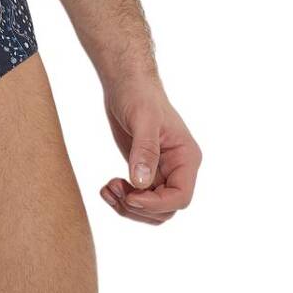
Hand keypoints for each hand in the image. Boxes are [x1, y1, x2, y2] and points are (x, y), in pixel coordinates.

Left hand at [99, 76, 201, 223]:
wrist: (126, 83)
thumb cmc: (139, 95)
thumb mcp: (143, 119)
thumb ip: (145, 151)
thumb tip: (141, 184)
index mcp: (186, 157)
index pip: (180, 197)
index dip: (156, 204)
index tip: (130, 197)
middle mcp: (178, 169)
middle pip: (165, 209)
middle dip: (139, 206)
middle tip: (115, 188)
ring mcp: (162, 172)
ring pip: (151, 209)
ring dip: (128, 206)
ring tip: (108, 189)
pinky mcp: (145, 171)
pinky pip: (139, 198)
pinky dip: (122, 199)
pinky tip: (106, 188)